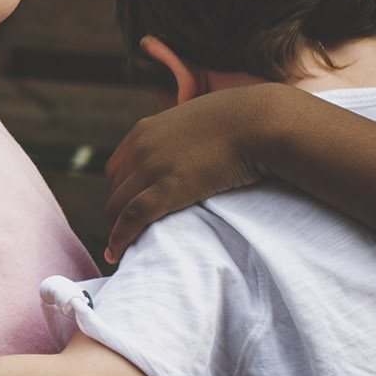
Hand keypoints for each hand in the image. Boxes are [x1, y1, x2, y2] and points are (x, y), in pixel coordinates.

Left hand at [101, 82, 299, 260]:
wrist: (259, 121)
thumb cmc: (240, 121)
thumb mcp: (197, 121)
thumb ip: (183, 137)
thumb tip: (193, 150)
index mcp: (144, 131)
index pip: (116, 168)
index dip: (120, 192)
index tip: (127, 210)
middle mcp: (141, 148)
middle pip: (115, 189)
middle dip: (118, 213)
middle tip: (127, 234)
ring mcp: (152, 166)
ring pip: (119, 205)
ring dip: (117, 228)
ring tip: (121, 249)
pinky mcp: (169, 187)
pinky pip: (133, 217)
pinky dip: (120, 237)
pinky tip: (116, 254)